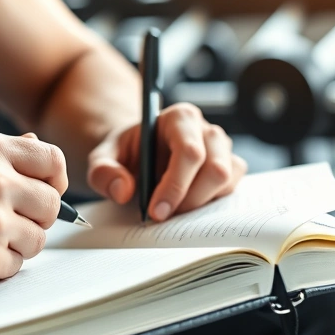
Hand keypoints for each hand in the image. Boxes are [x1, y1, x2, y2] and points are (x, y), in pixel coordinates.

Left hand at [86, 103, 246, 221]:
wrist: (139, 155)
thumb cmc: (127, 153)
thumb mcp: (103, 158)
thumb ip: (103, 171)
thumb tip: (123, 190)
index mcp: (179, 118)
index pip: (189, 151)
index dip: (175, 185)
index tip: (156, 211)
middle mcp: (206, 130)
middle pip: (215, 169)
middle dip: (189, 200)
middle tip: (163, 216)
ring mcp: (222, 149)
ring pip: (226, 180)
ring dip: (200, 204)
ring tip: (172, 209)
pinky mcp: (230, 167)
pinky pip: (231, 189)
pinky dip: (211, 205)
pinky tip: (186, 206)